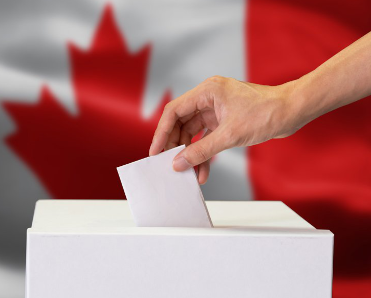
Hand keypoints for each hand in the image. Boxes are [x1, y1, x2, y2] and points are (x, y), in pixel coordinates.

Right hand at [149, 76, 302, 183]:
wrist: (294, 111)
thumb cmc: (267, 113)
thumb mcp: (230, 135)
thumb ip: (201, 151)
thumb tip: (179, 163)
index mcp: (207, 91)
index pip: (174, 112)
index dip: (161, 133)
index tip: (155, 152)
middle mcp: (209, 97)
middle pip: (181, 123)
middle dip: (176, 146)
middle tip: (170, 165)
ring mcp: (216, 109)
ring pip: (193, 133)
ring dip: (191, 153)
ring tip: (189, 173)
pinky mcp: (224, 120)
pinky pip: (207, 138)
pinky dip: (204, 153)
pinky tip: (203, 171)